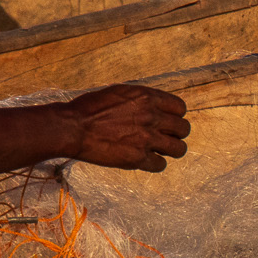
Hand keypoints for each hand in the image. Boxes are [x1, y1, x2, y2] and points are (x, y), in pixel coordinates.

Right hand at [64, 85, 190, 171]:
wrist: (73, 127)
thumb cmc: (90, 108)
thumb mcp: (119, 93)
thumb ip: (140, 99)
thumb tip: (153, 105)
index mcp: (148, 98)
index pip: (180, 108)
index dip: (175, 115)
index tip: (167, 120)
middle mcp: (152, 117)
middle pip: (184, 129)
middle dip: (176, 133)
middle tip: (165, 137)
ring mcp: (146, 139)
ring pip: (179, 149)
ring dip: (171, 150)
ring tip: (160, 150)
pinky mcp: (137, 158)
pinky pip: (160, 165)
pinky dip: (155, 163)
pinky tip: (145, 160)